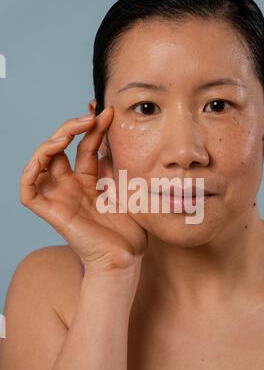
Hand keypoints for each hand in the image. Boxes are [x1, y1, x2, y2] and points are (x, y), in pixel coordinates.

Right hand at [20, 106, 147, 275]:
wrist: (126, 257)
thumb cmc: (130, 228)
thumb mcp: (126, 186)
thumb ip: (115, 161)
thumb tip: (114, 130)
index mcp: (89, 180)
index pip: (84, 146)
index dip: (92, 127)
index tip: (108, 112)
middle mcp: (71, 186)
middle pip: (60, 148)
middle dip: (72, 128)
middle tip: (91, 117)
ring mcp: (60, 197)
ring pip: (40, 162)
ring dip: (50, 142)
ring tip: (70, 132)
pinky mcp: (51, 211)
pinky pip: (28, 190)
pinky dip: (30, 170)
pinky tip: (48, 152)